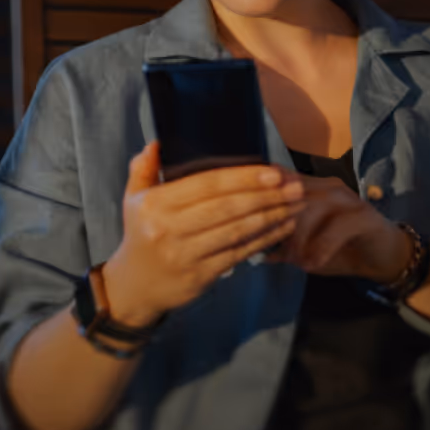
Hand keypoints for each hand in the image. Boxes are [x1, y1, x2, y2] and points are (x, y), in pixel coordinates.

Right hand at [104, 141, 307, 323]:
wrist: (134, 287)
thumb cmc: (140, 235)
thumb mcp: (133, 199)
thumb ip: (143, 168)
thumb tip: (158, 142)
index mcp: (155, 204)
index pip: (206, 185)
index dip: (243, 177)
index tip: (272, 171)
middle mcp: (169, 228)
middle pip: (226, 207)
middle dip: (265, 195)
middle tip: (294, 185)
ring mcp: (185, 254)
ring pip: (236, 231)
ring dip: (271, 216)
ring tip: (296, 203)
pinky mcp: (201, 275)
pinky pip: (238, 253)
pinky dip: (264, 239)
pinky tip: (284, 227)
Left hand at [264, 172, 413, 282]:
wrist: (384, 257)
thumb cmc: (341, 251)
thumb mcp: (306, 250)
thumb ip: (282, 247)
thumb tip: (254, 251)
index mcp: (309, 188)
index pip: (276, 183)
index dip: (258, 202)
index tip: (241, 227)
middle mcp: (326, 186)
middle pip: (289, 192)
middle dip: (273, 221)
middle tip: (263, 247)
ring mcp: (347, 198)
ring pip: (311, 205)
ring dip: (298, 236)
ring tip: (293, 259)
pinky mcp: (364, 215)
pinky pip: (338, 227)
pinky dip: (322, 248)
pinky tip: (312, 265)